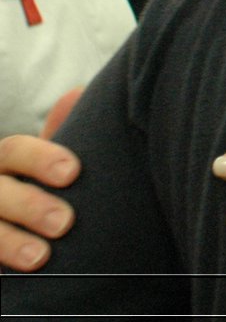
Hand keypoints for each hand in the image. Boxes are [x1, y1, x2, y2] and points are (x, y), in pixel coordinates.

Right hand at [0, 135, 79, 270]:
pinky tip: (22, 272)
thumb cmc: (48, 188)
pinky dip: (0, 260)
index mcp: (6, 162)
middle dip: (29, 205)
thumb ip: (69, 131)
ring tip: (39, 257)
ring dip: (10, 242)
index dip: (40, 159)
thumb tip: (77, 94)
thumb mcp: (54, 164)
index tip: (73, 173)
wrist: (26, 225)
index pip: (15, 150)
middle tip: (64, 222)